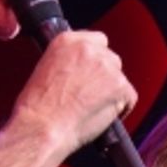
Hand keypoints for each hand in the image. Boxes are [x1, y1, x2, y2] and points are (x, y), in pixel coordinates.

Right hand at [16, 30, 135, 153]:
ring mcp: (107, 67)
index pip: (97, 41)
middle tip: (91, 95)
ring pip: (120, 78)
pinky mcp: (120, 86)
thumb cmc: (37, 108)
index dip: (95, 61)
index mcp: (67, 40)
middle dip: (104, 77)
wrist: (42, 126)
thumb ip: (68, 62)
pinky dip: (122, 109)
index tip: (91, 73)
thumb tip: (82, 70)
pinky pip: (130, 97)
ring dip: (112, 92)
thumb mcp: (45, 69)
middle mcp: (89, 49)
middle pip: (110, 59)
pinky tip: (103, 116)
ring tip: (93, 108)